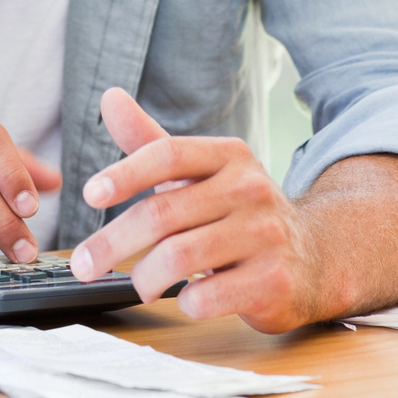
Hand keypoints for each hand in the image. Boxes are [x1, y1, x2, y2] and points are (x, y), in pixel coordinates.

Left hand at [69, 87, 320, 332]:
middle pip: (163, 213)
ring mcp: (265, 235)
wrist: (314, 257)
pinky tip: (185, 299)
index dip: (125, 173)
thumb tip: (110, 96)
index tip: (90, 195)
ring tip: (140, 283)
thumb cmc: (238, 212)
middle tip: (83, 264)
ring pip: (179, 257)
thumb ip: (151, 140)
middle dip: (112, 242)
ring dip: (145, 277)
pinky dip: (185, 302)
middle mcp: (251, 189)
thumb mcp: (199, 173)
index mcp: (229, 156)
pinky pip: (209, 296)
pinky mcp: (273, 281)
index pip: (168, 154)